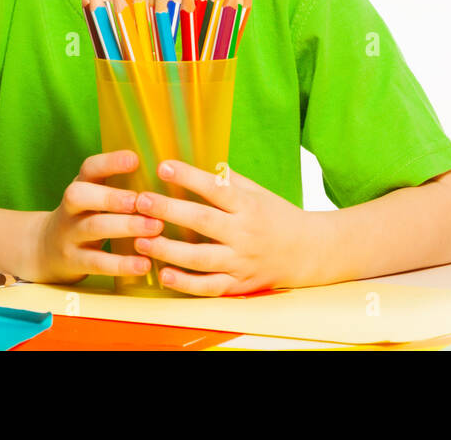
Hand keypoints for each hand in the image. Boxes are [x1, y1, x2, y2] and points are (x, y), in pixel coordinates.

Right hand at [30, 151, 164, 284]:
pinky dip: (122, 264)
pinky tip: (145, 263)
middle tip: (142, 201)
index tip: (134, 159)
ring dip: (126, 226)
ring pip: (93, 227)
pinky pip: (98, 262)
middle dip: (112, 197)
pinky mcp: (73, 261)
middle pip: (81, 196)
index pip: (89, 168)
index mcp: (81, 186)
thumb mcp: (94, 197)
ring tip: (155, 228)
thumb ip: (121, 187)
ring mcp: (69, 234)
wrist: (45, 249)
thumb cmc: (85, 217)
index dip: (110, 162)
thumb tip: (169, 174)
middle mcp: (70, 207)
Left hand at [133, 160, 324, 295]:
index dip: (189, 177)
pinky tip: (163, 275)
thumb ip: (228, 181)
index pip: (216, 188)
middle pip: (203, 221)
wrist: (309, 252)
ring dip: (168, 249)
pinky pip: (209, 287)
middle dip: (169, 210)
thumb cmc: (278, 216)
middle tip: (141, 201)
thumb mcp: (258, 192)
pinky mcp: (239, 286)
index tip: (163, 167)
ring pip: (201, 258)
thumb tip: (197, 164)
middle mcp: (245, 233)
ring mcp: (241, 262)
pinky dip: (185, 283)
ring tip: (141, 240)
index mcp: (249, 206)